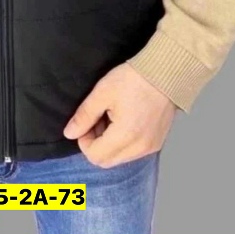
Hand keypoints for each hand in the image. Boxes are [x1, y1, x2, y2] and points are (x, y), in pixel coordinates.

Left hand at [62, 63, 176, 167]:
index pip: (95, 156)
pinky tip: (125, 121)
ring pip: (120, 158)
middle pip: (107, 161)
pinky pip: (133, 153)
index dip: (84, 141)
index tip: (87, 122)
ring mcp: (150, 148)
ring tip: (112, 118)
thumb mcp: (103, 93)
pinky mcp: (157, 143)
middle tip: (98, 119)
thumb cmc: (133, 79)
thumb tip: (69, 133)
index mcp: (125, 136)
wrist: (165, 72)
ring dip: (109, 144)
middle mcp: (139, 148)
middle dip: (96, 144)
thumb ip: (84, 115)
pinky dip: (124, 143)